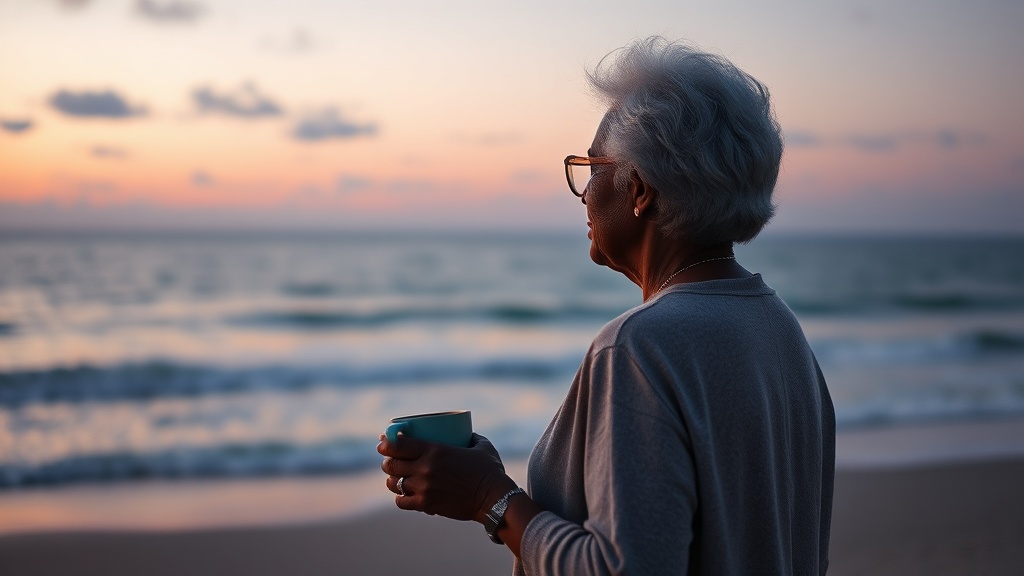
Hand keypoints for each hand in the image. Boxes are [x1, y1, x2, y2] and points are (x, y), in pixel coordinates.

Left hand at [378, 433, 516, 522]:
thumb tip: (465, 434)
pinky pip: (401, 502)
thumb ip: (468, 437)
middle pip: (391, 465)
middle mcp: (425, 468)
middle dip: (387, 462)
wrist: (494, 498)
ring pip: (393, 483)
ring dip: (392, 479)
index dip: (386, 443)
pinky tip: (406, 494)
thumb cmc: (489, 470)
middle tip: (390, 460)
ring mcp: (424, 488)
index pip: (398, 444)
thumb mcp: (479, 445)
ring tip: (396, 478)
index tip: (383, 442)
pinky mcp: (427, 504)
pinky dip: (401, 497)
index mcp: (435, 450)